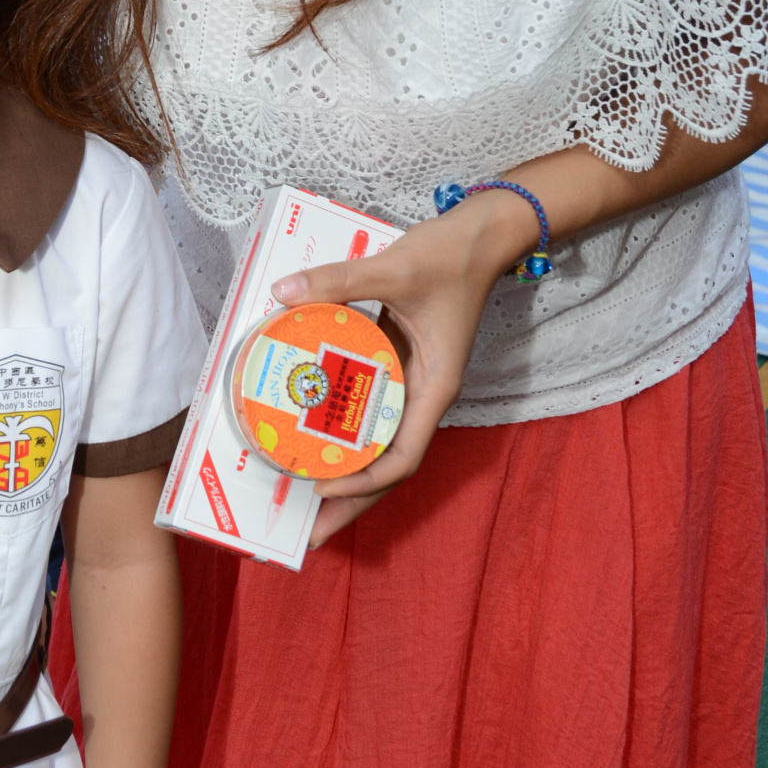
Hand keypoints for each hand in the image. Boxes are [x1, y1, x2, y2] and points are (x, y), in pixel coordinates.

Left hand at [269, 197, 534, 545]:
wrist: (484, 232)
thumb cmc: (452, 254)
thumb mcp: (396, 267)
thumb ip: (340, 280)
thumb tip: (282, 293)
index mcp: (435, 388)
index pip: (402, 458)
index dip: (363, 482)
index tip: (321, 487)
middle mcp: (425, 396)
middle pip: (389, 468)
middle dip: (350, 504)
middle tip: (306, 534)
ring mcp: (414, 383)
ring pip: (379, 445)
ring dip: (346, 473)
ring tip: (302, 497)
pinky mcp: (401, 364)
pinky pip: (372, 410)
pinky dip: (345, 428)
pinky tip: (312, 430)